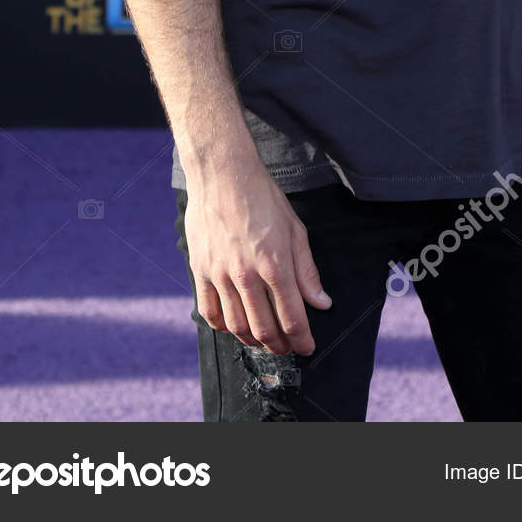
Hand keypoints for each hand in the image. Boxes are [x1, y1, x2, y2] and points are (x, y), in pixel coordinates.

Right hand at [183, 159, 331, 354]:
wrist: (223, 174)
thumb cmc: (263, 198)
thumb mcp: (295, 229)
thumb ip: (307, 271)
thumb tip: (321, 303)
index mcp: (274, 264)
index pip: (292, 317)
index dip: (302, 339)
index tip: (307, 347)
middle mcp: (246, 274)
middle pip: (264, 328)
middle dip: (280, 345)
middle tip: (288, 347)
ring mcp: (220, 274)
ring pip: (237, 326)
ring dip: (253, 340)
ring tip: (264, 340)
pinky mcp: (200, 270)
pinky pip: (209, 312)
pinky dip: (223, 327)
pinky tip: (234, 326)